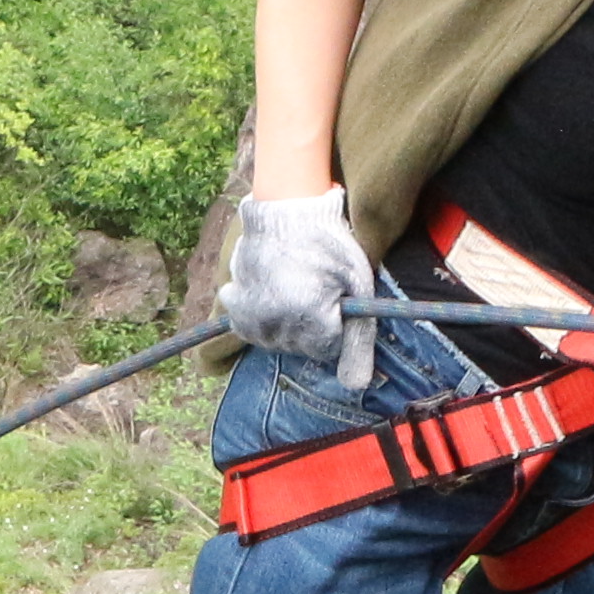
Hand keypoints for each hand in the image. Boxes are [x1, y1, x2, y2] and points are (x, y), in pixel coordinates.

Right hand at [221, 186, 383, 390]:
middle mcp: (276, 322)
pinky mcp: (233, 303)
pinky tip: (273, 291)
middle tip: (316, 287)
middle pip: (302, 347)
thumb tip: (357, 387)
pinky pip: (251, 329)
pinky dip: (262, 317)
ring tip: (295, 288)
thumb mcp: (357, 285)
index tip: (336, 296)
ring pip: (277, 341)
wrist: (287, 207)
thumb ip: (359, 339)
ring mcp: (250, 314)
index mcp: (310, 318)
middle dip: (313, 325)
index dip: (337, 324)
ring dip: (288, 323)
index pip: (328, 348)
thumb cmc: (330, 242)